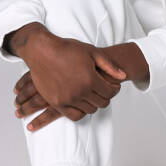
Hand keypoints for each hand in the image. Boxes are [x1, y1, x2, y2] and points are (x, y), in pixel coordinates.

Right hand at [12, 27, 126, 130]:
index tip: (113, 86)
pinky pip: (74, 116)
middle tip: (103, 90)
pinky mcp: (56, 103)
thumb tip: (124, 76)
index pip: (110, 93)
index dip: (114, 89)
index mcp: (90, 79)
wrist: (42, 52)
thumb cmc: (67, 49)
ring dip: (93, 103)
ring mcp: (67, 99)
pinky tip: (81, 102)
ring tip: (92, 94)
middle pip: (101, 103)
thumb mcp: (92, 52)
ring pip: (89, 110)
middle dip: (106, 96)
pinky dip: (81, 111)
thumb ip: (109, 66)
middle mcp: (80, 92)